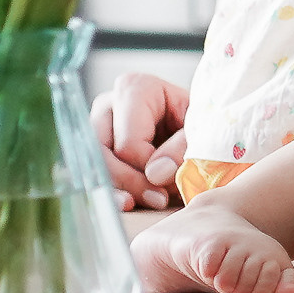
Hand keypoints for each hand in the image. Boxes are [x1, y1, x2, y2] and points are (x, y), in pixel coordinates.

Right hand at [91, 73, 191, 211]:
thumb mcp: (201, 129)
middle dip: (133, 183)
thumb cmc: (199, 121)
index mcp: (134, 88)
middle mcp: (107, 105)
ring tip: (153, 201)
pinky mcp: (95, 147)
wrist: (198, 124)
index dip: (149, 168)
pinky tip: (129, 203)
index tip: (172, 178)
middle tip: (161, 199)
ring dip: (123, 190)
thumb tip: (155, 174)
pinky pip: (93, 174)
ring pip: (95, 167)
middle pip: (104, 156)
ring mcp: (96, 126)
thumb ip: (182, 147)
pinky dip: (112, 193)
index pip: (128, 143)